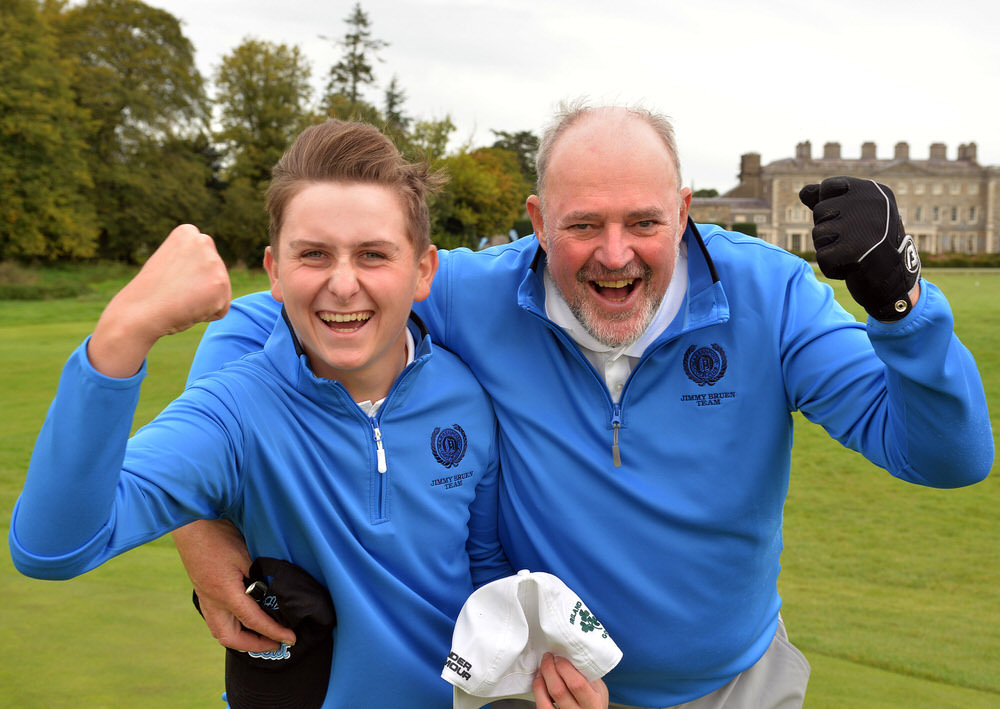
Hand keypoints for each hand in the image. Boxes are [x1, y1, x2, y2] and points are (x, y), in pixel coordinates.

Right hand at [89, 225, 231, 376]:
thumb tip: (213, 272)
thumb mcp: (170, 263)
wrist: (138, 312)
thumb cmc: (150, 292)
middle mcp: (203, 241)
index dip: (187, 275)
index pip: (204, 260)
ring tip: (180, 298)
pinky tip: (188, 308)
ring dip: (203, 301)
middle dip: (198, 288)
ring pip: (220, 292)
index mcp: (188, 232)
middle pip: (215, 274)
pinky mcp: (220, 284)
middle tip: (174, 290)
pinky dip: (207, 315)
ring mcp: (214, 262)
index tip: (169, 276)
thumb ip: (192, 260)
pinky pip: (222, 309)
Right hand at [172, 520, 295, 651]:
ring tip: (262, 636)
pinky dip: (233, 627)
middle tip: (276, 642)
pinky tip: (245, 622)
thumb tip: (272, 593)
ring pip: (221, 632)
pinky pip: (217, 620)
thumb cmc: (219, 538)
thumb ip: (258, 577)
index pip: (254, 621)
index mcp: (225, 593)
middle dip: (254, 645)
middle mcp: (212, 602)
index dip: (274, 632)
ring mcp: (206, 599)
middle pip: (230, 638)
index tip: (290, 638)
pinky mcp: (204, 594)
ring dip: (242, 638)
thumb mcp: (246, 556)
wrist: (193, 526)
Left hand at [532, 653, 608, 708]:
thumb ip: (588, 675)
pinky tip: (540, 681)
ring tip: (542, 668)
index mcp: (593, 702)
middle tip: (548, 658)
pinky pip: (541, 705)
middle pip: (558, 690)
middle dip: (549, 668)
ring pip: (546, 698)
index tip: (559, 657)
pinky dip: (538, 689)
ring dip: (541, 678)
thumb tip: (571, 655)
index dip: (564, 667)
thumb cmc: (593, 702)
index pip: (576, 684)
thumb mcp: (599, 689)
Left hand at [799, 177, 920, 321]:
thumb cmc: (871, 246)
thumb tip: (802, 192)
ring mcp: (862, 226)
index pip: (828, 186)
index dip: (829, 208)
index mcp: (873, 190)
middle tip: (856, 242)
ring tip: (855, 254)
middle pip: (819, 212)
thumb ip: (830, 202)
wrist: (894, 283)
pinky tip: (853, 268)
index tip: (850, 220)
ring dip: (830, 249)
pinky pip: (822, 257)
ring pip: (818, 234)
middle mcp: (870, 203)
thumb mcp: (855, 217)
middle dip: (829, 232)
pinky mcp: (853, 250)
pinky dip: (833, 268)